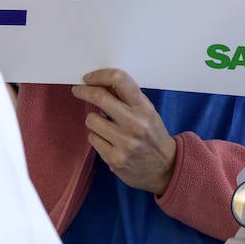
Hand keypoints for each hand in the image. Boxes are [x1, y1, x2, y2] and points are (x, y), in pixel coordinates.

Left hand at [72, 69, 176, 194]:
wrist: (166, 168)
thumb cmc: (153, 135)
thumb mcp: (146, 112)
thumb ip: (126, 97)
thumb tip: (100, 83)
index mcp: (144, 108)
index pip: (119, 80)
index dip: (100, 75)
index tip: (88, 78)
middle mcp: (135, 124)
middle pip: (100, 97)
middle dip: (84, 91)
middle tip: (78, 90)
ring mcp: (124, 143)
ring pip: (91, 120)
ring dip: (94, 120)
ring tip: (104, 125)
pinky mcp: (115, 159)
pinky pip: (92, 139)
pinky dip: (96, 137)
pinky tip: (108, 140)